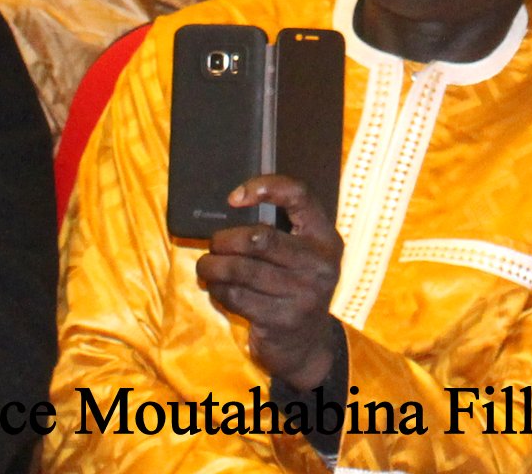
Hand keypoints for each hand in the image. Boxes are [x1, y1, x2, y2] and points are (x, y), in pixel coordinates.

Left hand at [196, 174, 345, 389]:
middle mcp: (319, 264)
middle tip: (214, 244)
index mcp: (326, 238)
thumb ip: (284, 229)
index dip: (266, 186)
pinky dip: (218, 290)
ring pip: (242, 270)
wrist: (308, 345)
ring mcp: (302, 294)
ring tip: (206, 266)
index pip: (300, 195)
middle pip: (260, 237)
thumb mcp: (304, 255)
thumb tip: (233, 205)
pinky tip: (216, 288)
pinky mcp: (281, 320)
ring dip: (213, 266)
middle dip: (226, 239)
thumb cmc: (296, 287)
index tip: (234, 197)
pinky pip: (236, 297)